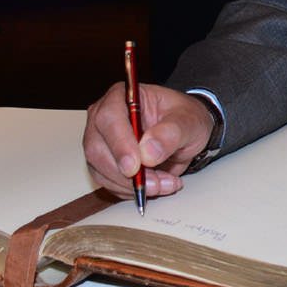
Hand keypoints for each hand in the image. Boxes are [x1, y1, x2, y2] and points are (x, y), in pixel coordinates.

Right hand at [83, 83, 214, 198]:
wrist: (186, 133)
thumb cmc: (185, 119)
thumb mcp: (189, 120)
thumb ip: (171, 132)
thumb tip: (148, 151)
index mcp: (122, 96)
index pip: (109, 118)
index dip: (120, 144)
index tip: (135, 167)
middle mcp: (104, 118)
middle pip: (98, 149)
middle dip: (127, 173)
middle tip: (155, 183)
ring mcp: (100, 142)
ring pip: (101, 170)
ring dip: (131, 185)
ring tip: (164, 184)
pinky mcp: (103, 163)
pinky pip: (109, 183)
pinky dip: (131, 190)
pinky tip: (156, 186)